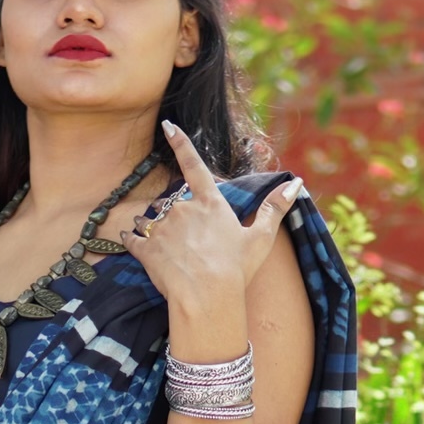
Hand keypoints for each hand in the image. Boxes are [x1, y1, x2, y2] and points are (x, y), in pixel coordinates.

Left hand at [121, 120, 304, 322]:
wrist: (207, 297)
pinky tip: (128, 241)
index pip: (194, 165)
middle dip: (170, 214)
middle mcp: (183, 209)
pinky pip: (131, 238)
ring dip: (149, 226)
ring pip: (147, 218)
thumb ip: (274, 208)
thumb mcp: (261, 238)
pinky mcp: (146, 249)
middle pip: (169, 201)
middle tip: (183, 240)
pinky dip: (129, 239)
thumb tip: (295, 183)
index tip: (167, 126)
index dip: (180, 143)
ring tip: (163, 247)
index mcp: (210, 203)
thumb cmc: (236, 269)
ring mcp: (162, 228)